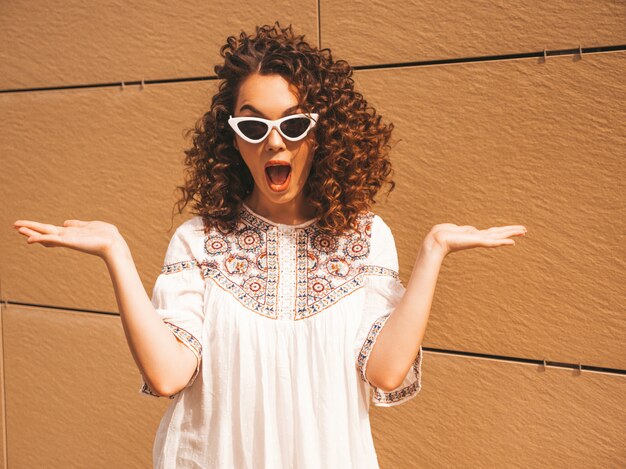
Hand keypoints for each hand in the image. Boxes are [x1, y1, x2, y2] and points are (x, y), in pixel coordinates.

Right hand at [13, 219, 127, 260]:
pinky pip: (54, 240)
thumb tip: (66, 222)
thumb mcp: (89, 225)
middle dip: (30, 229)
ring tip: (18, 228)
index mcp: (70, 233)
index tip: (25, 227)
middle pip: (44, 232)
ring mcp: (68, 240)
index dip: (38, 229)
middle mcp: (67, 237)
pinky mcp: (71, 242)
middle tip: (15, 226)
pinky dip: (42, 240)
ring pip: (46, 235)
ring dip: (32, 232)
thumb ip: (77, 224)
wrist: (114, 244)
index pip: (50, 230)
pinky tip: (31, 239)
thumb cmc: (105, 235)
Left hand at [425, 223, 526, 255]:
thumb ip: (466, 229)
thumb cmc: (442, 235)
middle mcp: (479, 238)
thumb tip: (471, 229)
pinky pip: (493, 242)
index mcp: (475, 235)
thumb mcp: (457, 229)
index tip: (512, 230)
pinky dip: (503, 242)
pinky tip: (512, 242)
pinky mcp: (477, 242)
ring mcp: (479, 240)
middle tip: (524, 230)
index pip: (492, 232)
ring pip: (499, 236)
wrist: (437, 240)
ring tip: (524, 231)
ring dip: (511, 233)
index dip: (503, 231)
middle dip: (511, 231)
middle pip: (499, 233)